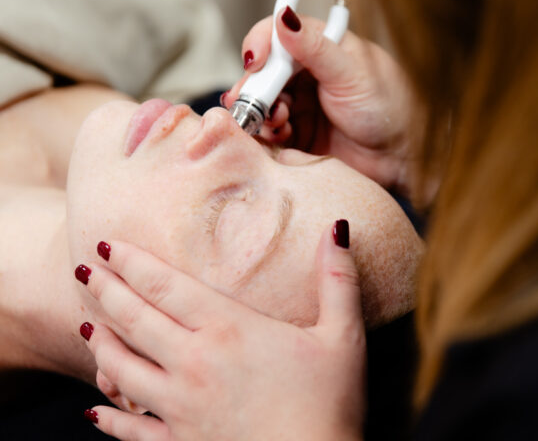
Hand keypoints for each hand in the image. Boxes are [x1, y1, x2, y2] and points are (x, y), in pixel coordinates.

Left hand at [77, 221, 364, 440]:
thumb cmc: (331, 404)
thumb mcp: (344, 336)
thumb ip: (338, 278)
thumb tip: (337, 226)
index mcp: (229, 329)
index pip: (165, 286)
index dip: (131, 262)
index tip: (107, 245)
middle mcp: (194, 363)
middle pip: (133, 319)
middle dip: (104, 291)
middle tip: (83, 272)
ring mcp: (179, 407)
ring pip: (120, 370)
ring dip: (98, 344)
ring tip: (86, 325)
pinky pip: (130, 429)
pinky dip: (108, 418)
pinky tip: (93, 411)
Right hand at [223, 8, 418, 195]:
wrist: (403, 157)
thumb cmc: (392, 109)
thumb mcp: (352, 73)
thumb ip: (315, 47)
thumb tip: (285, 17)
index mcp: (322, 47)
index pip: (277, 34)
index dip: (260, 45)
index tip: (255, 62)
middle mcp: (307, 73)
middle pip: (262, 72)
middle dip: (254, 86)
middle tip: (255, 103)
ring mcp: (301, 105)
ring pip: (262, 103)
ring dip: (261, 112)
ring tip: (276, 122)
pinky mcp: (298, 134)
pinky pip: (269, 132)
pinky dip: (267, 135)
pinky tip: (279, 137)